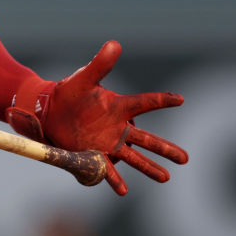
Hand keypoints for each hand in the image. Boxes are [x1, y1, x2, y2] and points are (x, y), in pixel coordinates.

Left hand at [9, 41, 186, 195]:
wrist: (49, 110)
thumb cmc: (69, 92)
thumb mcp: (85, 77)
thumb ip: (101, 63)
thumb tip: (115, 43)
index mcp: (119, 106)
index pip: (145, 103)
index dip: (162, 100)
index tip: (181, 99)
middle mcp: (118, 127)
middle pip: (147, 140)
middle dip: (166, 149)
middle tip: (186, 159)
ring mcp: (107, 143)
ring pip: (134, 157)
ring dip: (149, 168)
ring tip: (166, 178)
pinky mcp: (94, 154)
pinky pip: (107, 170)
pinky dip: (114, 179)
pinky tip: (123, 191)